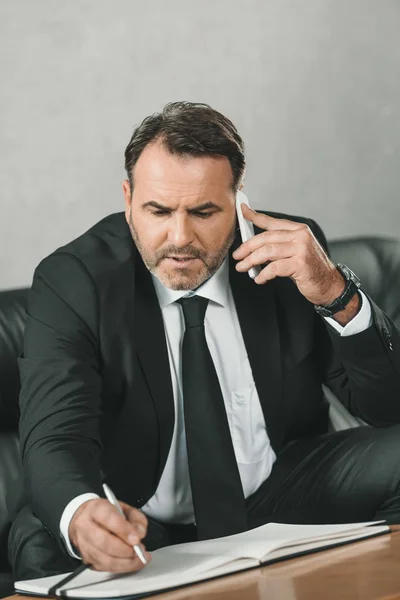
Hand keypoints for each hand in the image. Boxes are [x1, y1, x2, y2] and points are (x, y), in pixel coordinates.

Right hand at [69, 498, 150, 571]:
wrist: (84, 519)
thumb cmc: (105, 513)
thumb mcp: (124, 508)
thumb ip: (136, 518)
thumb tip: (140, 533)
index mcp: (95, 509)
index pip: (108, 518)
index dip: (123, 530)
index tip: (137, 538)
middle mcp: (85, 527)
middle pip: (104, 542)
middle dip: (126, 550)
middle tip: (140, 550)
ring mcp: (83, 544)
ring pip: (105, 559)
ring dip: (126, 562)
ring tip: (139, 558)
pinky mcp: (86, 559)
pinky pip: (104, 568)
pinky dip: (120, 567)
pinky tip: (131, 563)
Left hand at [232, 204, 359, 321]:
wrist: (329, 285)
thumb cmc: (310, 269)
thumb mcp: (295, 252)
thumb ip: (278, 246)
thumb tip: (254, 247)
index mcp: (298, 230)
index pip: (272, 222)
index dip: (255, 216)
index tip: (242, 211)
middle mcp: (301, 236)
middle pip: (266, 237)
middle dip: (247, 247)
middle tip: (237, 255)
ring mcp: (301, 249)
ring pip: (268, 251)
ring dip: (251, 260)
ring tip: (243, 267)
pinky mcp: (300, 264)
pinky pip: (274, 268)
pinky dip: (263, 274)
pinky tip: (259, 279)